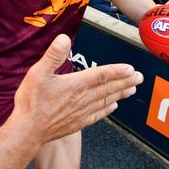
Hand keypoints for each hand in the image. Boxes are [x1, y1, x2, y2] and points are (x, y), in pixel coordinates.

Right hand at [12, 34, 142, 143]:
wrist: (28, 129)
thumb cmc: (32, 101)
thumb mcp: (38, 72)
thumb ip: (53, 55)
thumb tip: (63, 39)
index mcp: (75, 84)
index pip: (101, 75)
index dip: (116, 71)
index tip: (130, 68)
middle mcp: (82, 98)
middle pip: (108, 88)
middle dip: (125, 81)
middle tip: (139, 77)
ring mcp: (81, 112)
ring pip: (106, 100)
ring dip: (120, 94)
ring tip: (132, 89)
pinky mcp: (77, 122)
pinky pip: (97, 114)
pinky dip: (107, 110)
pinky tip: (113, 107)